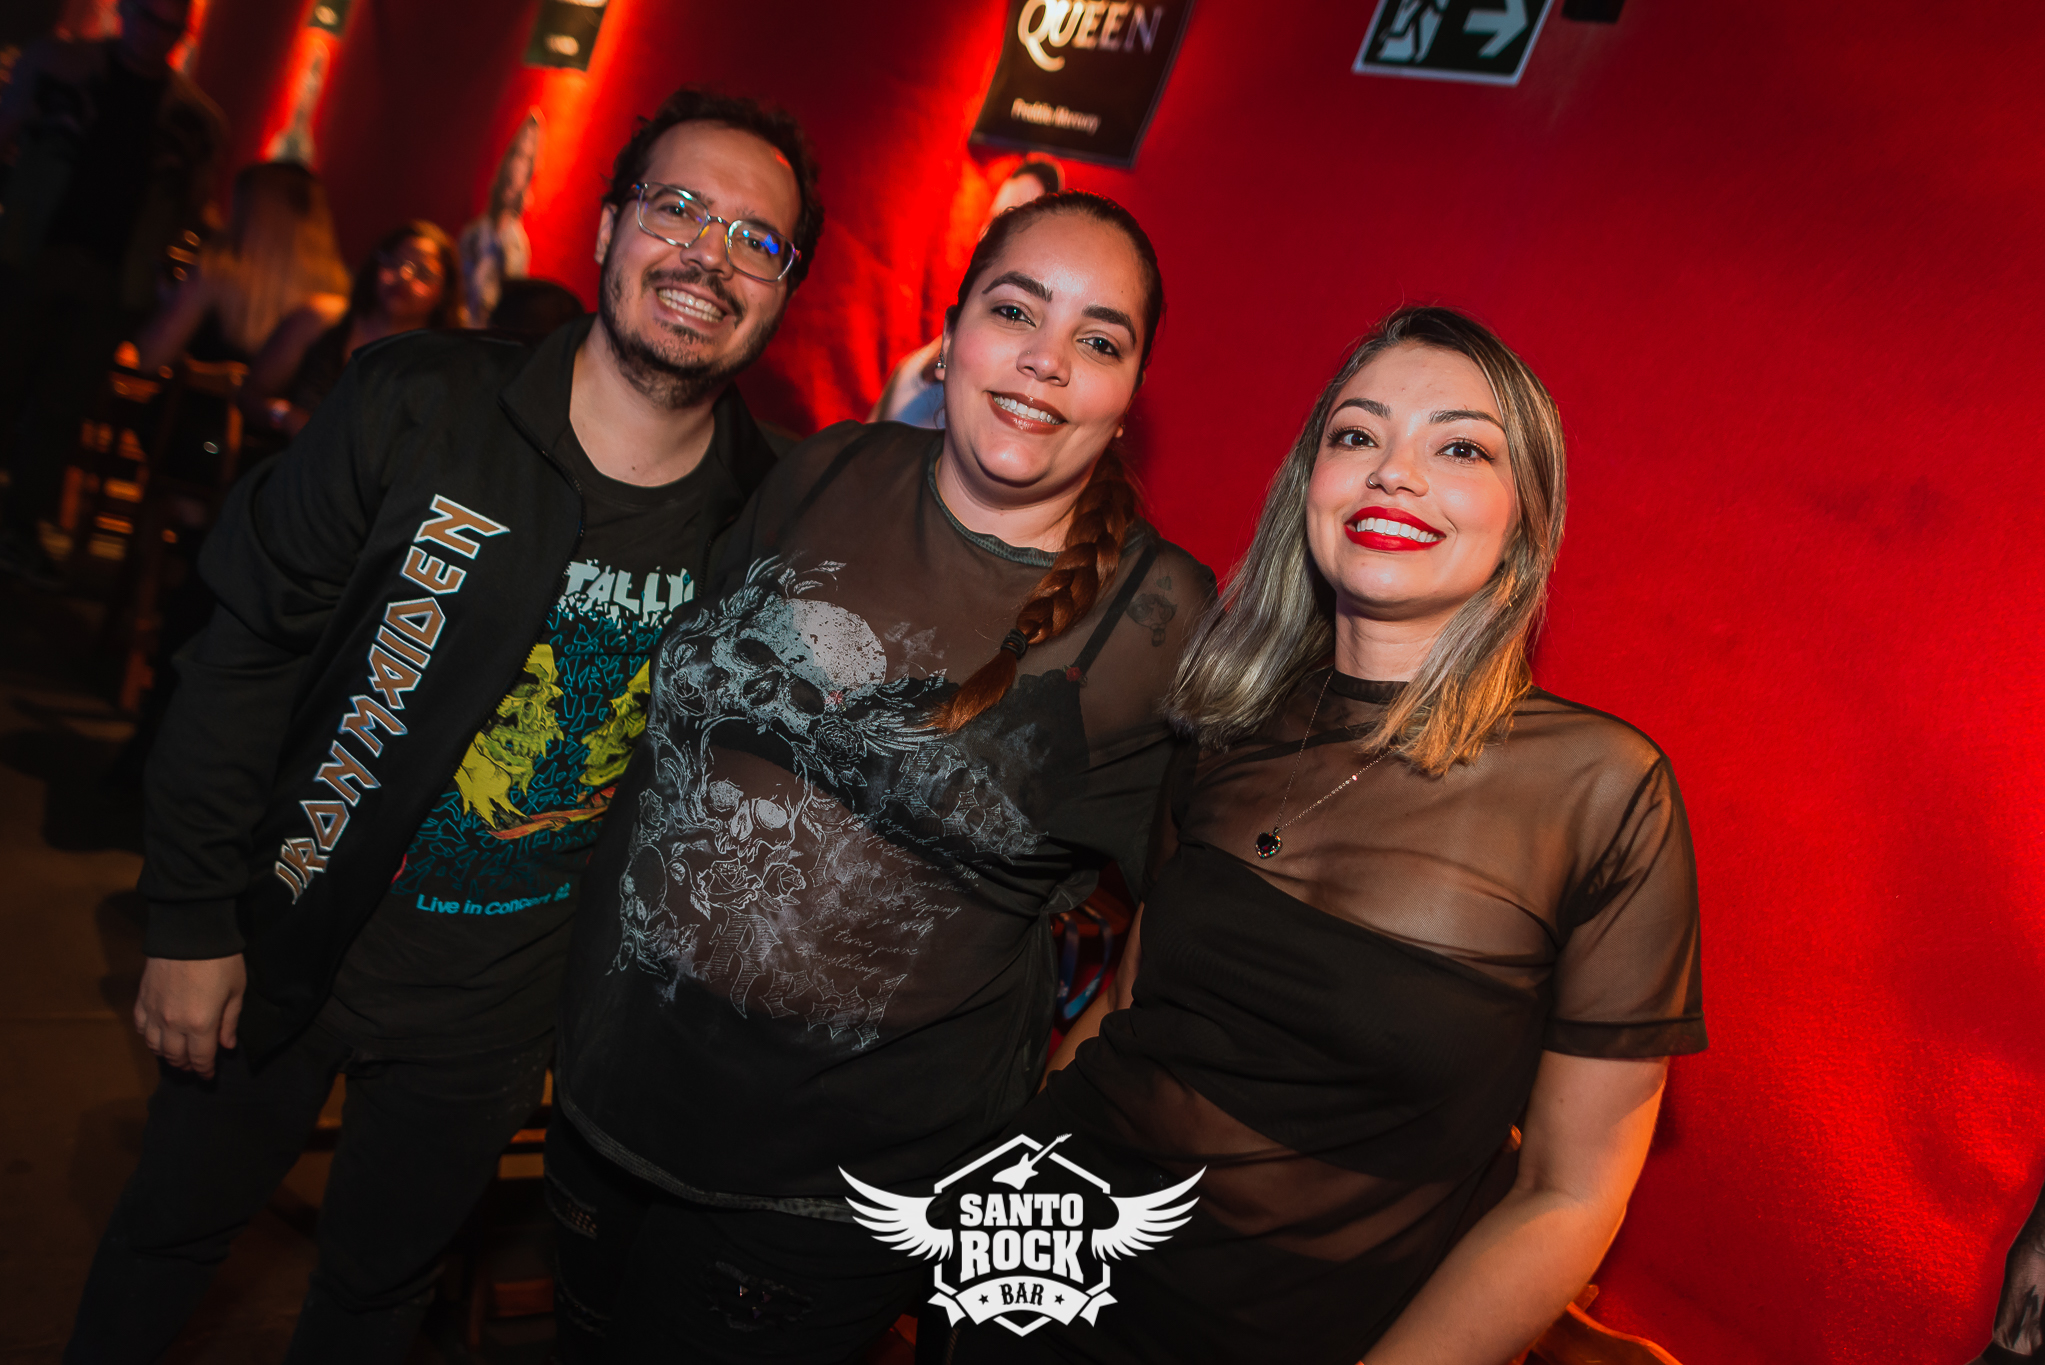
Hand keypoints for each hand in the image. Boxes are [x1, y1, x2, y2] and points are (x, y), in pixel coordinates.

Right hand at [133, 955, 245, 1078]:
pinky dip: (148, 1038)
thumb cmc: (220, 960)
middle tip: (194, 1067)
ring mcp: (153, 1013)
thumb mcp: (236, 991)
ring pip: (154, 1046)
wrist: (188, 932)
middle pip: (176, 1057)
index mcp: (200, 1024)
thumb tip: (227, 1046)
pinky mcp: (141, 1000)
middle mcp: (172, 1024)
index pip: (201, 1058)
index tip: (209, 1076)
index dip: (205, 1070)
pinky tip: (157, 1038)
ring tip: (177, 1056)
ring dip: (167, 1055)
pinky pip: (140, 1028)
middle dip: (186, 1065)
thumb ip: (230, 1021)